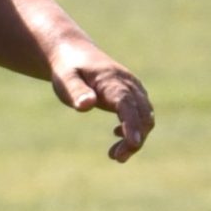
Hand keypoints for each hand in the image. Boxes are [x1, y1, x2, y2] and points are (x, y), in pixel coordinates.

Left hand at [50, 44, 155, 161]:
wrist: (74, 53)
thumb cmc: (68, 69)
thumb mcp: (65, 79)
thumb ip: (75, 91)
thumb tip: (86, 105)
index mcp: (112, 81)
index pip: (127, 104)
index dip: (131, 124)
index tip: (133, 143)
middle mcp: (128, 85)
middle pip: (142, 114)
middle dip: (135, 138)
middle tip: (116, 158)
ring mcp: (133, 89)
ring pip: (145, 116)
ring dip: (135, 137)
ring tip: (114, 155)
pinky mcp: (132, 93)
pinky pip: (142, 114)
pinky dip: (134, 128)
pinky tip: (117, 135)